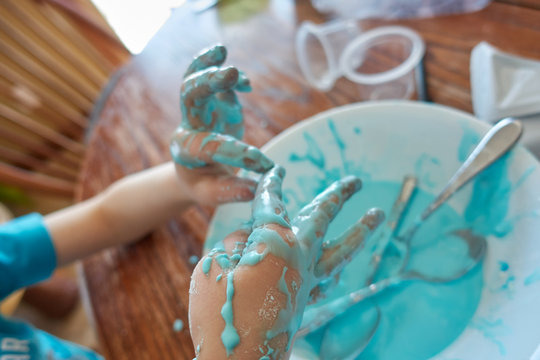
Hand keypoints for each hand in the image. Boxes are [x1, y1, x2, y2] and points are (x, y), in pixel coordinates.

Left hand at [170, 45, 272, 205]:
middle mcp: (188, 125)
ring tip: (221, 50)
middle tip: (230, 73)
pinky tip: (247, 83)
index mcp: (185, 151)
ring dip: (207, 65)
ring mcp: (200, 110)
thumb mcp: (212, 193)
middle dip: (208, 83)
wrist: (196, 170)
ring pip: (196, 80)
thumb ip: (232, 191)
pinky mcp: (212, 102)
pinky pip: (213, 81)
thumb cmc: (205, 183)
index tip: (266, 167)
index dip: (239, 155)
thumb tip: (257, 188)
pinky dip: (229, 77)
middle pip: (190, 97)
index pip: (210, 146)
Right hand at [189, 166, 383, 358]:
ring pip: (340, 249)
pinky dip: (336, 269)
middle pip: (324, 217)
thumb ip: (236, 243)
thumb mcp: (214, 265)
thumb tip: (252, 239)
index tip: (276, 172)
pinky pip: (329, 279)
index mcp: (274, 241)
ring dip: (359, 231)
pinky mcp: (306, 300)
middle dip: (339, 195)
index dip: (271, 185)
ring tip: (377, 214)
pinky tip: (341, 267)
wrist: (238, 359)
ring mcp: (307, 279)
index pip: (272, 203)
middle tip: (356, 181)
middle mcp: (299, 256)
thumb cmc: (220, 309)